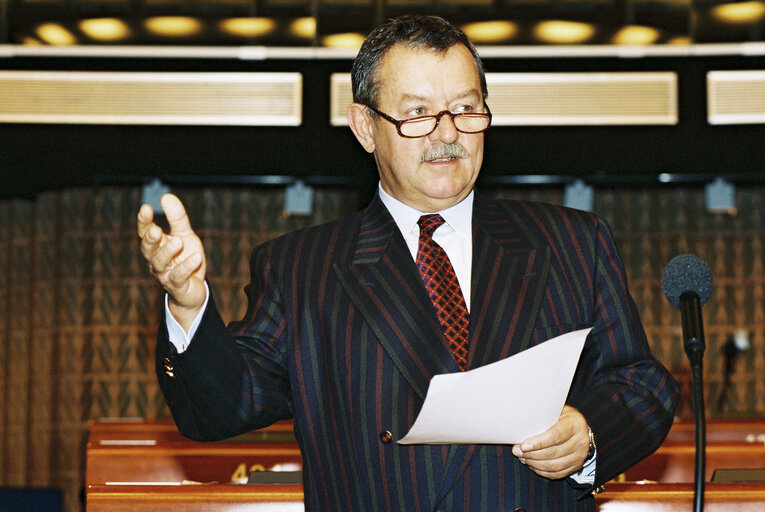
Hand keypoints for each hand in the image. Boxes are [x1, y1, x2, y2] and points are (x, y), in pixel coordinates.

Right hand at [137, 193, 206, 330]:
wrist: (194, 289)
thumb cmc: (185, 258)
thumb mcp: (185, 235)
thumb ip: (177, 218)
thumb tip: (166, 196)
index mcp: (156, 246)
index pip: (145, 232)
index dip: (143, 221)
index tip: (145, 208)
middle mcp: (156, 260)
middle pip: (148, 249)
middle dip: (150, 239)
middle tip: (155, 230)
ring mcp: (165, 275)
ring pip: (160, 264)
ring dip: (168, 252)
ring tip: (179, 242)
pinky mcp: (177, 287)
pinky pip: (179, 277)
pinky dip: (186, 267)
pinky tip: (196, 258)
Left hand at [512, 405, 589, 479]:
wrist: (579, 427)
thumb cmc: (562, 417)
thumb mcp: (555, 411)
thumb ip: (541, 419)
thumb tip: (519, 429)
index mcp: (576, 424)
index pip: (556, 436)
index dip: (538, 442)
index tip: (523, 445)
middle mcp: (581, 441)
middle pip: (553, 452)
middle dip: (532, 454)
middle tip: (517, 451)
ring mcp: (580, 456)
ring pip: (554, 465)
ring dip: (535, 463)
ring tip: (522, 458)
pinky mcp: (576, 466)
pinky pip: (557, 473)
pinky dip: (542, 471)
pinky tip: (532, 465)